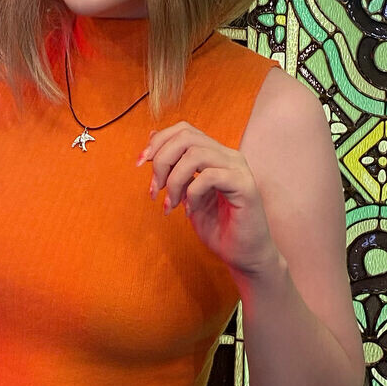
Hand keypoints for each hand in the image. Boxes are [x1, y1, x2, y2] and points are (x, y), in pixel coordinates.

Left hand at [136, 122, 280, 278]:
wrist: (243, 255)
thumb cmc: (218, 227)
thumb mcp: (186, 195)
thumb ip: (175, 168)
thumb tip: (152, 137)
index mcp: (216, 155)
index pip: (184, 130)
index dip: (158, 142)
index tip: (140, 164)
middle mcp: (229, 156)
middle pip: (186, 137)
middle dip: (161, 160)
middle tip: (154, 189)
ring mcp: (239, 169)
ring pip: (195, 154)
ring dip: (174, 180)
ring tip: (171, 204)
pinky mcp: (245, 186)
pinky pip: (209, 177)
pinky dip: (192, 194)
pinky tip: (191, 211)